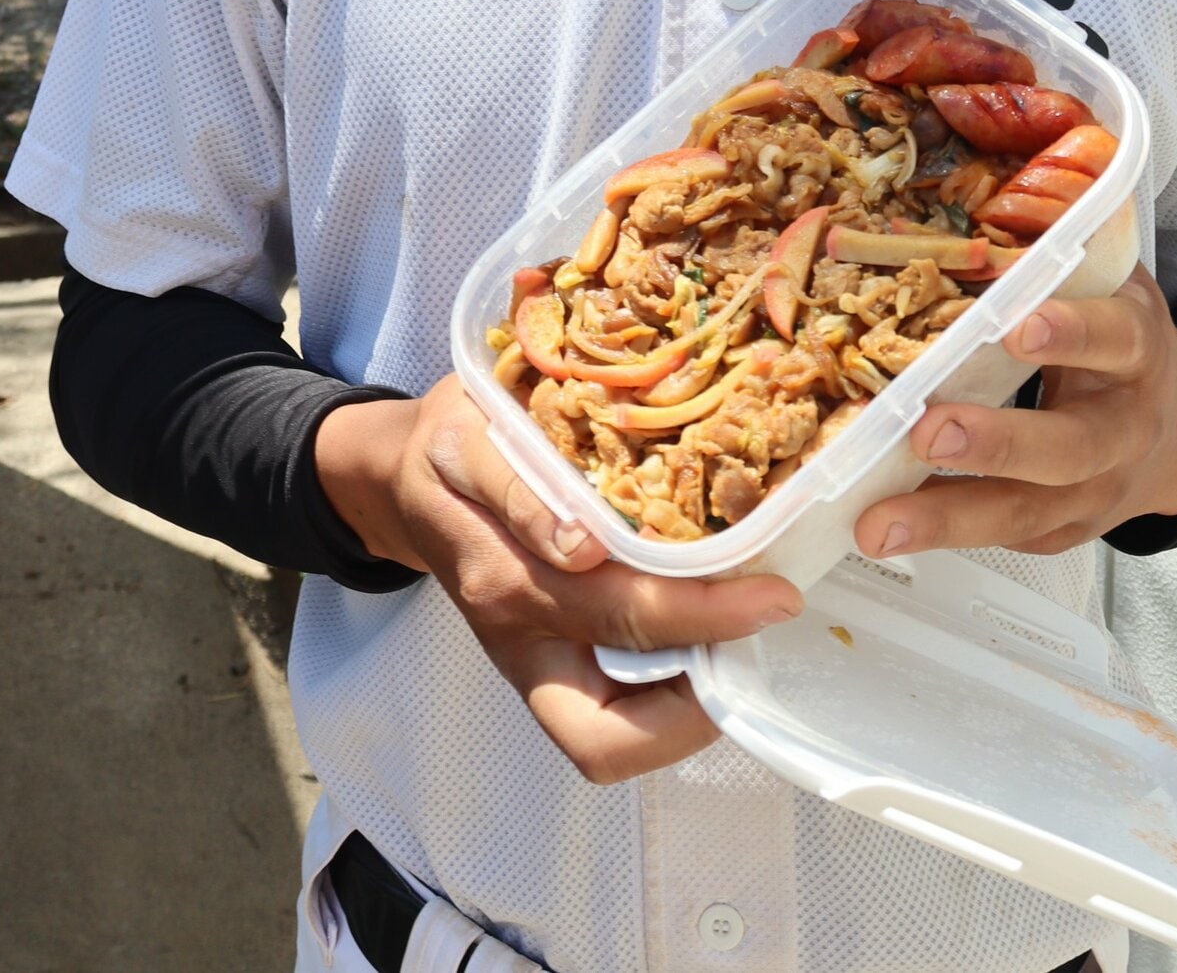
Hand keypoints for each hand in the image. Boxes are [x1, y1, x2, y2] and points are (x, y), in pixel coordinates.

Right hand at [314, 374, 801, 782]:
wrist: (402, 481)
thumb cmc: (447, 450)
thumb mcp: (467, 432)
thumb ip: (517, 484)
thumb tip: (582, 543)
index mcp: (501, 578)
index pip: (617, 619)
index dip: (701, 618)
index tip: (771, 593)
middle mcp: (521, 641)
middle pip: (617, 722)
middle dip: (705, 691)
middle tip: (773, 621)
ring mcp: (533, 666)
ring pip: (612, 743)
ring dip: (688, 709)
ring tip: (748, 637)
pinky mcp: (548, 667)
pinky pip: (612, 716)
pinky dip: (668, 687)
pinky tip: (711, 626)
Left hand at [854, 264, 1176, 559]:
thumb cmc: (1114, 337)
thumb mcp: (1107, 281)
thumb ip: (1058, 244)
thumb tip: (992, 179)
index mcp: (1135, 349)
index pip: (1113, 339)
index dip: (1072, 334)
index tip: (1019, 325)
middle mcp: (1121, 428)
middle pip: (1069, 447)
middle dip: (999, 443)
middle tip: (929, 431)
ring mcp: (1094, 491)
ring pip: (1028, 511)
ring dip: (950, 517)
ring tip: (880, 522)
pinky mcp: (1061, 531)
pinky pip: (1005, 537)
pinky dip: (946, 535)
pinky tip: (888, 528)